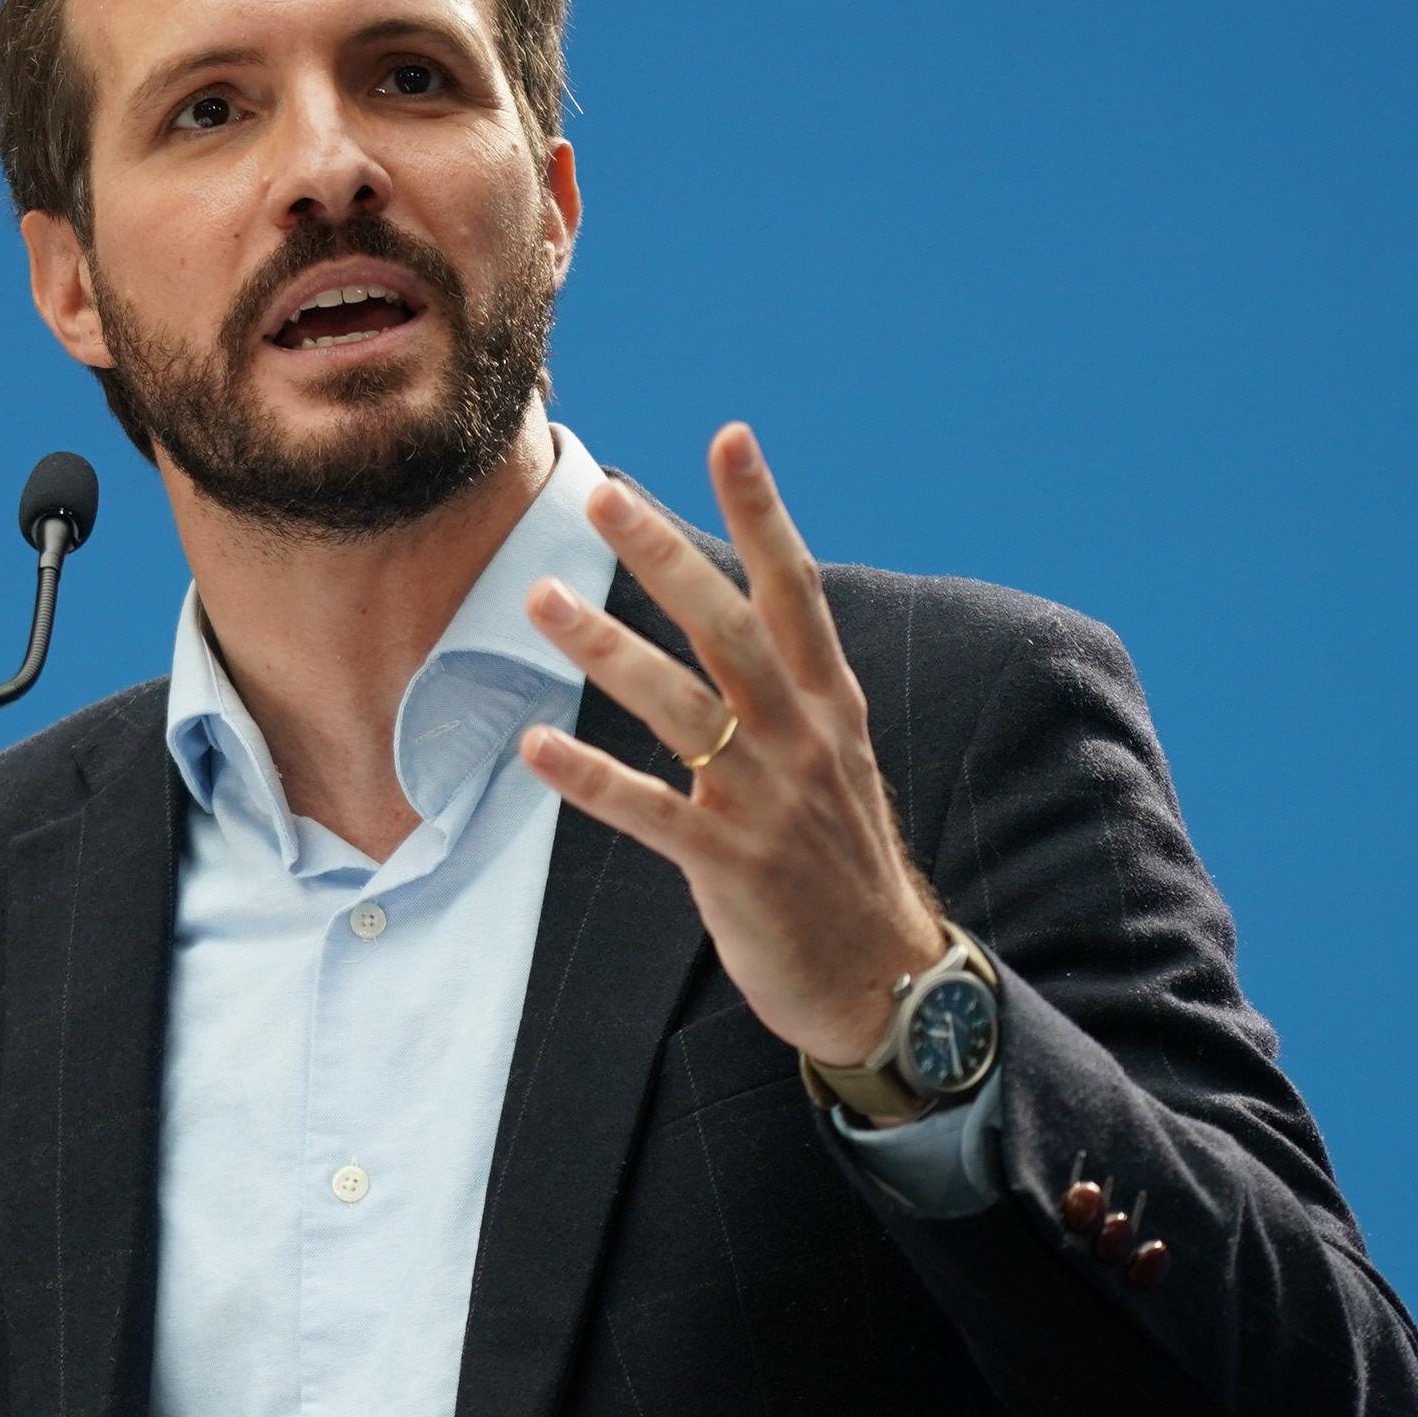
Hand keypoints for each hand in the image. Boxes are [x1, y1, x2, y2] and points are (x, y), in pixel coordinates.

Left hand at [517, 423, 944, 1075]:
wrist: (882, 979)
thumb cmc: (839, 858)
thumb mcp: (834, 756)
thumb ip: (787, 687)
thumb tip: (740, 610)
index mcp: (829, 702)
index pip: (795, 587)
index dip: (763, 512)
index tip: (732, 438)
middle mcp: (802, 737)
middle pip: (728, 628)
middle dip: (666, 557)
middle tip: (602, 498)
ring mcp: (766, 800)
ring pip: (680, 707)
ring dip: (606, 650)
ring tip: (538, 601)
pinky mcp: (729, 864)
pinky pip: (649, 812)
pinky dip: (590, 778)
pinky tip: (535, 746)